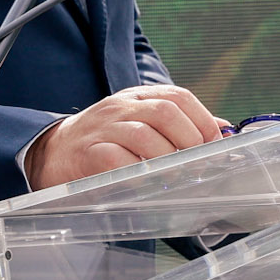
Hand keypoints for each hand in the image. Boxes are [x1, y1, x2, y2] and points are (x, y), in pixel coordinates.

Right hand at [24, 84, 226, 188]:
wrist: (54, 152)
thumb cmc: (106, 142)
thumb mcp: (140, 123)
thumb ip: (179, 126)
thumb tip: (224, 131)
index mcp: (137, 97)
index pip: (178, 96)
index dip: (203, 121)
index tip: (214, 146)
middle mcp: (121, 107)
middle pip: (165, 112)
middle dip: (189, 141)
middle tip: (196, 165)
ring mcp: (103, 129)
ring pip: (145, 136)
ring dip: (167, 161)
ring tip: (173, 177)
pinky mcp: (89, 153)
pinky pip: (119, 161)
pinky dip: (139, 174)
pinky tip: (145, 183)